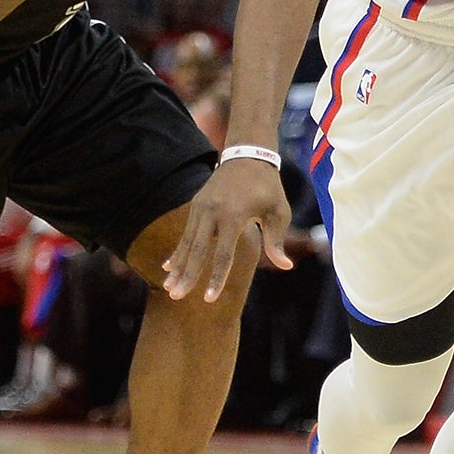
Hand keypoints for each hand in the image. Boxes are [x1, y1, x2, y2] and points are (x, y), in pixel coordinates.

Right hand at [163, 157, 291, 302]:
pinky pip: (185, 233)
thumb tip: (286, 266)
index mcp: (233, 215)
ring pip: (186, 243)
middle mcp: (212, 212)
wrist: (248, 154)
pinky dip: (177, 252)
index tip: (209, 299)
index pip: (223, 254)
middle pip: (197, 251)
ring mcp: (201, 208)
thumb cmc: (268, 187)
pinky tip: (167, 268)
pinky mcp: (196, 205)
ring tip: (168, 289)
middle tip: (176, 298)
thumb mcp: (278, 211)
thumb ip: (277, 240)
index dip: (216, 278)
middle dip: (187, 276)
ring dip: (177, 267)